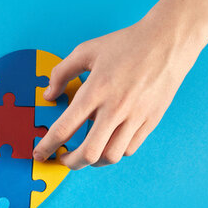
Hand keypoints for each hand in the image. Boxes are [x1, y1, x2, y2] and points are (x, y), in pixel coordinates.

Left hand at [32, 19, 201, 168]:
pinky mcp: (150, 121)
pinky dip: (115, 152)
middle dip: (71, 163)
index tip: (40, 153)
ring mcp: (135, 117)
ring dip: (94, 162)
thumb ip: (62, 72)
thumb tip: (49, 94)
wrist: (167, 43)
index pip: (65, 128)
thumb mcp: (87, 50)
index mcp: (96, 90)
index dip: (48, 146)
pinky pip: (130, 148)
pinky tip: (109, 143)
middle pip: (89, 152)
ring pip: (111, 156)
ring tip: (87, 154)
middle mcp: (115, 108)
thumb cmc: (127, 44)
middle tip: (64, 160)